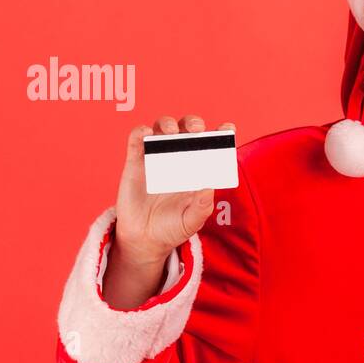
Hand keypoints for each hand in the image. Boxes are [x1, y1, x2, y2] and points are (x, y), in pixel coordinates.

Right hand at [112, 114, 235, 265]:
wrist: (144, 239)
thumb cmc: (173, 227)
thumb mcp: (192, 220)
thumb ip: (203, 206)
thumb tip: (209, 186)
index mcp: (198, 169)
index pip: (211, 146)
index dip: (220, 134)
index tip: (228, 128)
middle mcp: (179, 158)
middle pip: (187, 130)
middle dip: (193, 123)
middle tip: (197, 129)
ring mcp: (157, 158)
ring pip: (162, 129)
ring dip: (167, 124)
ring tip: (171, 132)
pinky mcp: (135, 162)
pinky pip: (137, 140)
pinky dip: (141, 132)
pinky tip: (146, 134)